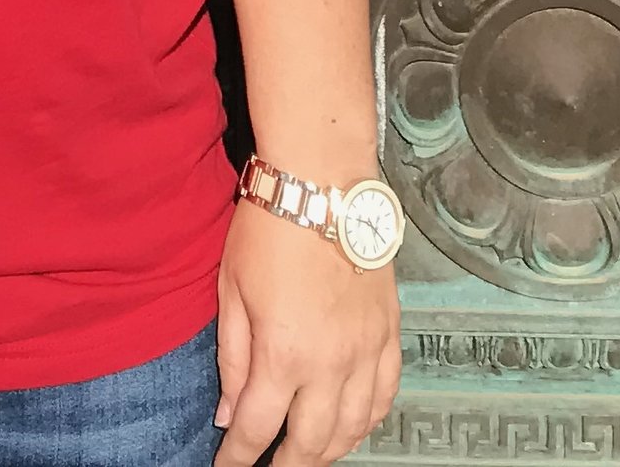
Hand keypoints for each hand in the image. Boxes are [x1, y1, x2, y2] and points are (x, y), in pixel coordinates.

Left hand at [213, 199, 399, 466]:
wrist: (323, 181)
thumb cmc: (269, 226)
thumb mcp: (230, 290)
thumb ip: (232, 358)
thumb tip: (230, 413)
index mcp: (283, 353)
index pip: (258, 428)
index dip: (240, 458)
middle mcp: (330, 363)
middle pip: (311, 443)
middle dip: (286, 464)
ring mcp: (366, 351)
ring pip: (354, 429)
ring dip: (329, 451)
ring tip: (307, 455)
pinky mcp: (389, 333)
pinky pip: (386, 395)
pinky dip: (368, 420)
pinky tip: (352, 426)